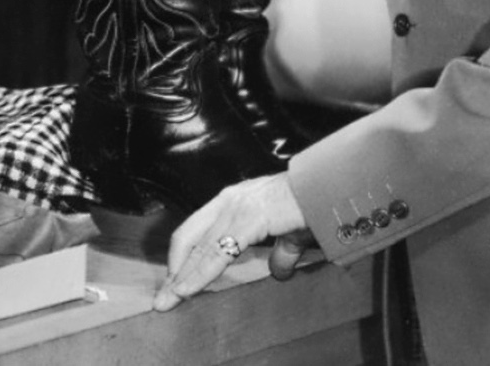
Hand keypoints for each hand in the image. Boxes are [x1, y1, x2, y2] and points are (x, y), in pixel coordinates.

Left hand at [152, 172, 312, 311]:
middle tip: (162, 299)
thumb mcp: (289, 233)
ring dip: (183, 277)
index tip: (173, 282)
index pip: (195, 231)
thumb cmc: (309, 206)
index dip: (182, 258)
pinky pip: (217, 253)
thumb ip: (280, 253)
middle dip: (174, 271)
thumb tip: (278, 272)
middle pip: (188, 239)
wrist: (326, 189)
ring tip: (169, 300)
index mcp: (231, 201)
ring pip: (199, 249)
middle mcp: (226, 201)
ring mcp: (235, 208)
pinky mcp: (247, 219)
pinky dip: (199, 273)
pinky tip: (188, 288)